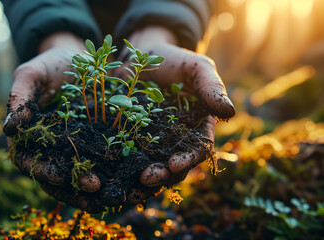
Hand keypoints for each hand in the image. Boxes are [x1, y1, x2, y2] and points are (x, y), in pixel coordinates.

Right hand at [4, 33, 105, 211]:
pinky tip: (127, 179)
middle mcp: (50, 148)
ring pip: (79, 176)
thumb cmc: (49, 64)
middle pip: (56, 177)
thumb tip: (8, 129)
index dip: (44, 172)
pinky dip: (112, 174)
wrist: (77, 57)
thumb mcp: (31, 74)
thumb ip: (18, 99)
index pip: (30, 162)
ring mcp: (73, 148)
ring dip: (94, 189)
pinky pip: (102, 163)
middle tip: (95, 189)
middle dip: (74, 187)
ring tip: (113, 194)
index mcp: (28, 137)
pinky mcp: (95, 143)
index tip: (61, 176)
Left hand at [114, 26, 234, 202]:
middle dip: (163, 175)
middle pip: (173, 164)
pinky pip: (128, 154)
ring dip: (144, 175)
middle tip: (149, 178)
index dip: (188, 160)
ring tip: (134, 181)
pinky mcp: (130, 136)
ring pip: (151, 164)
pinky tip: (114, 171)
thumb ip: (211, 87)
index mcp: (197, 126)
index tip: (175, 165)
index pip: (197, 149)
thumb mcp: (196, 68)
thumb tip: (230, 111)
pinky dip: (124, 165)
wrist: (141, 55)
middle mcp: (176, 138)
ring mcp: (152, 139)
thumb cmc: (175, 61)